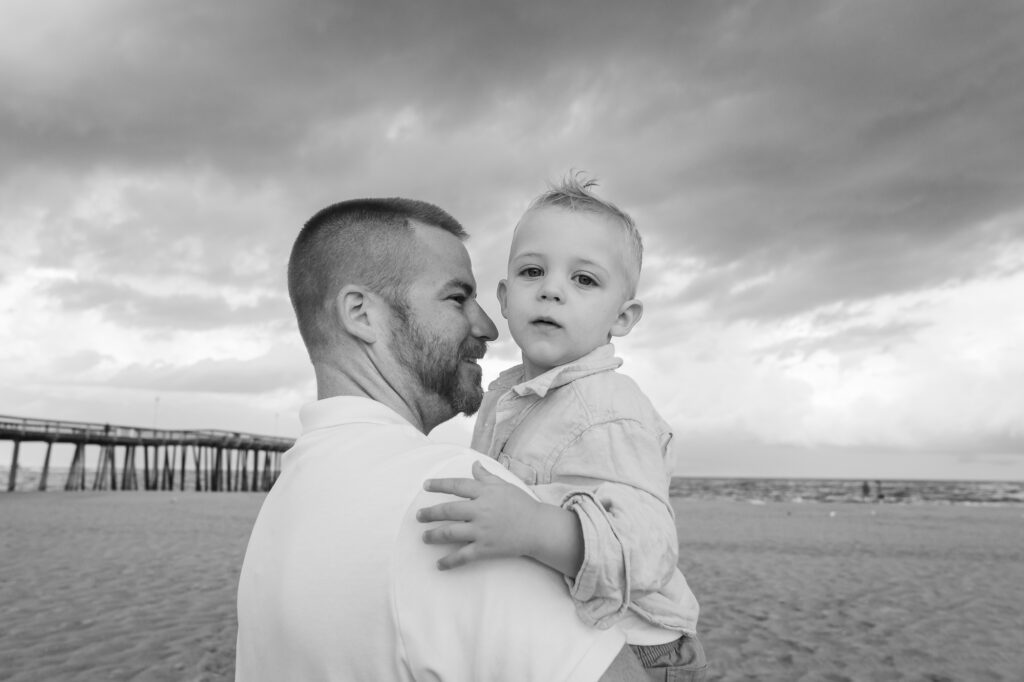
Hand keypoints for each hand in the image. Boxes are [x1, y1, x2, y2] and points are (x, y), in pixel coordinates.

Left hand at [417, 461, 542, 569]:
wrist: (538, 528)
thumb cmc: (521, 505)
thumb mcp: (504, 486)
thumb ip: (486, 476)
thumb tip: (474, 464)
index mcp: (485, 493)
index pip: (457, 486)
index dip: (440, 485)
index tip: (426, 485)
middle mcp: (481, 510)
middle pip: (449, 510)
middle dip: (430, 513)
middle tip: (418, 516)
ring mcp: (482, 531)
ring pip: (451, 533)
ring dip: (434, 535)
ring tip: (424, 537)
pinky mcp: (486, 549)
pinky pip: (463, 556)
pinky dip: (449, 561)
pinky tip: (439, 564)